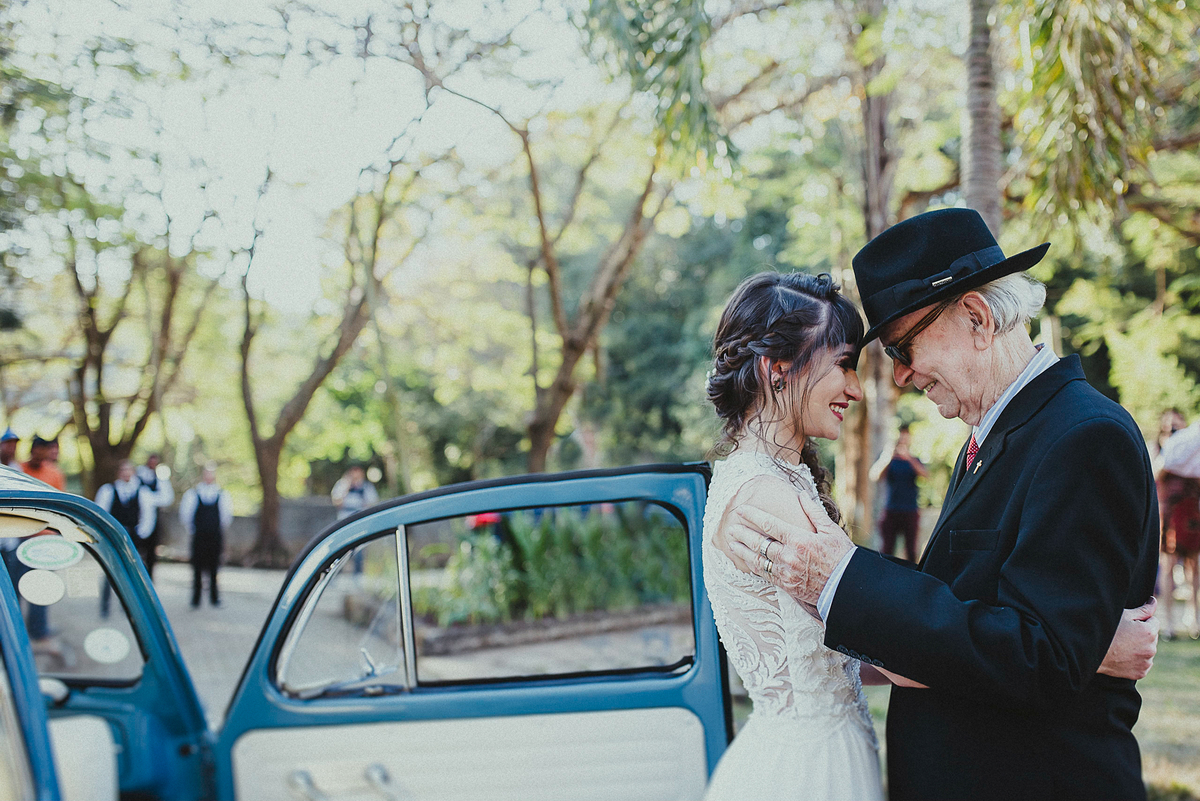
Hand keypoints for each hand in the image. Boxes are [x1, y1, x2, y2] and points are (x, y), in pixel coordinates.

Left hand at [724, 487, 852, 605]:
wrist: (847, 588)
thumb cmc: (842, 557)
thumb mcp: (831, 530)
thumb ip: (813, 512)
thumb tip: (800, 495)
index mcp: (799, 539)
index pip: (769, 524)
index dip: (752, 516)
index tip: (740, 510)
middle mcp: (789, 556)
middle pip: (758, 542)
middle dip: (742, 533)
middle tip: (730, 526)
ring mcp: (786, 572)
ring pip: (757, 559)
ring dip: (742, 550)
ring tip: (731, 543)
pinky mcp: (786, 585)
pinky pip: (764, 574)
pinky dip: (753, 566)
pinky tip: (746, 560)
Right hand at [1098, 598, 1157, 679]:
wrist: (1091, 652)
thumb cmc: (1106, 630)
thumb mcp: (1124, 615)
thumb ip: (1143, 609)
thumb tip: (1154, 601)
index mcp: (1149, 632)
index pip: (1154, 621)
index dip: (1141, 621)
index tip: (1128, 624)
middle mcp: (1151, 648)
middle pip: (1152, 637)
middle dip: (1142, 634)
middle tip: (1124, 635)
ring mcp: (1146, 662)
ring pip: (1148, 650)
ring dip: (1140, 647)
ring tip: (1122, 645)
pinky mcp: (1141, 672)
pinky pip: (1144, 663)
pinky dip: (1137, 660)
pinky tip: (1123, 656)